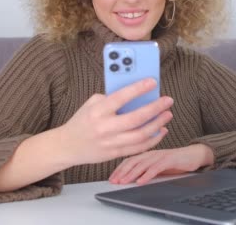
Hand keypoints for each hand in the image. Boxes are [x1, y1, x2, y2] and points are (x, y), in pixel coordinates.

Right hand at [57, 78, 172, 166]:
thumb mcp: (91, 104)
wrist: (67, 146)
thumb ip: (111, 98)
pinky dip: (152, 140)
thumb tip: (136, 95)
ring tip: (167, 115)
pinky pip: (138, 148)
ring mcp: (110, 143)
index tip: (152, 82)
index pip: (121, 97)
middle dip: (155, 108)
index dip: (138, 89)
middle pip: (136, 118)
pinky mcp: (114, 154)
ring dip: (157, 124)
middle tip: (168, 100)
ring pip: (140, 135)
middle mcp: (104, 127)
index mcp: (97, 111)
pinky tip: (160, 131)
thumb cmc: (82, 120)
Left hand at [108, 144, 214, 184]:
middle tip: (114, 181)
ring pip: (142, 164)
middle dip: (122, 172)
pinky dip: (147, 175)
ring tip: (124, 182)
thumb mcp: (157, 165)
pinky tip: (141, 181)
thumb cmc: (174, 161)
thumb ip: (145, 168)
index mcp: (147, 153)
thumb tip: (132, 178)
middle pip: (133, 161)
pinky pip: (156, 168)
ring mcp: (160, 155)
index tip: (112, 178)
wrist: (194, 155)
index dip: (119, 169)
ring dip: (131, 174)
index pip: (129, 160)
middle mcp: (151, 152)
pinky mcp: (169, 159)